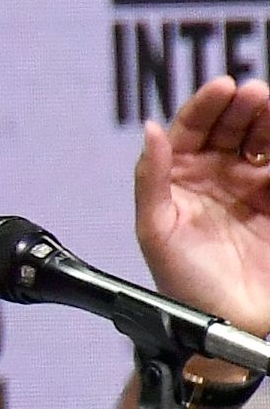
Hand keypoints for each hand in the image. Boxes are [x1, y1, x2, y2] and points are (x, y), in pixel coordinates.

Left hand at [135, 76, 269, 334]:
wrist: (224, 322)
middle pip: (233, 128)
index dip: (206, 104)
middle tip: (256, 94)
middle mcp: (216, 175)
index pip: (192, 128)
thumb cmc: (180, 280)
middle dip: (245, 107)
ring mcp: (250, 189)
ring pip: (263, 143)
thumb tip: (150, 128)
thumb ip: (151, 178)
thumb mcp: (155, 229)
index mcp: (180, 175)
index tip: (223, 86)